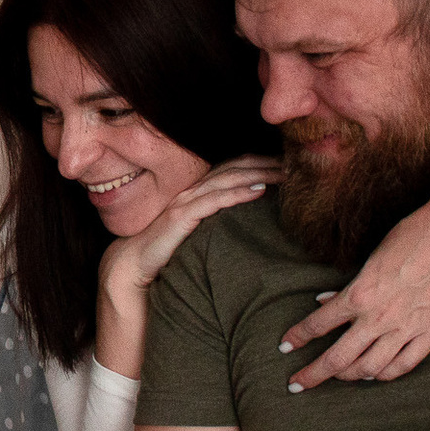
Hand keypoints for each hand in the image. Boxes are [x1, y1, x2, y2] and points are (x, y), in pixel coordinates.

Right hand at [102, 155, 281, 297]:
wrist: (132, 266)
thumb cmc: (166, 254)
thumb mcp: (198, 236)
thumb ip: (218, 226)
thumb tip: (248, 229)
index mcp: (198, 194)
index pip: (234, 170)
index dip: (261, 164)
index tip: (288, 166)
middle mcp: (192, 192)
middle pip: (236, 168)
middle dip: (267, 164)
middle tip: (297, 164)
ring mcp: (186, 202)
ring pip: (228, 179)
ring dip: (259, 174)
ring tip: (285, 173)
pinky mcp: (181, 217)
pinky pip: (214, 201)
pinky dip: (238, 194)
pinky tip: (259, 192)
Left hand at [280, 189, 429, 391]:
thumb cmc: (415, 235)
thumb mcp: (373, 256)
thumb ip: (351, 285)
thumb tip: (326, 302)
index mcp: (360, 295)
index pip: (318, 324)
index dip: (298, 337)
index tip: (285, 346)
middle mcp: (380, 318)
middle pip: (337, 358)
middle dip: (313, 373)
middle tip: (297, 383)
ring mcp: (407, 329)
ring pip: (369, 368)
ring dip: (347, 376)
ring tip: (337, 377)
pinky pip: (403, 365)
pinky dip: (384, 374)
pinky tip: (374, 375)